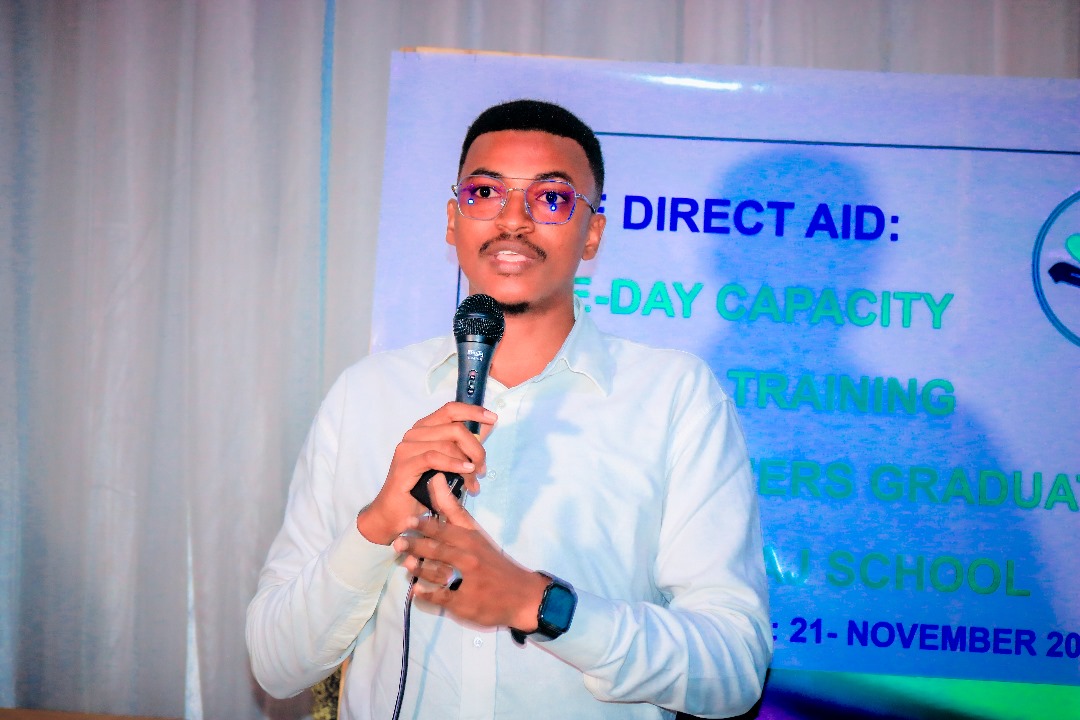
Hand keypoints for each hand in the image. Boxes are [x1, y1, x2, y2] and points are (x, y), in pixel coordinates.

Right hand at [357, 402, 495, 544]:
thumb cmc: (423, 489)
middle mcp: (414, 433)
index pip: (450, 409)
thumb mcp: (449, 464)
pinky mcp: (405, 464)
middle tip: (483, 468)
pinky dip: (454, 464)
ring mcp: (407, 448)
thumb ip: (464, 446)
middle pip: (454, 428)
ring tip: (474, 481)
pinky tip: (465, 471)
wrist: (397, 513)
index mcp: (424, 428)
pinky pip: (434, 458)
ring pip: (448, 444)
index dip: (473, 411)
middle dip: (475, 447)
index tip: (492, 419)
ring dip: (467, 463)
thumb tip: (487, 428)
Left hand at [392, 474, 547, 630]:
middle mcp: (470, 558)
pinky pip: (441, 597)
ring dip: (418, 568)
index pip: (445, 529)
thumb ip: (453, 510)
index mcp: (472, 540)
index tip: (408, 521)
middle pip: (438, 550)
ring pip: (436, 572)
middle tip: (397, 542)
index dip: (424, 525)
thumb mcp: (476, 534)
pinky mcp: (464, 602)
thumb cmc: (494, 561)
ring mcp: (468, 581)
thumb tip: (435, 478)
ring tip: (404, 564)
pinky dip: (427, 594)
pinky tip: (417, 590)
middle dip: (415, 545)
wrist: (522, 594)